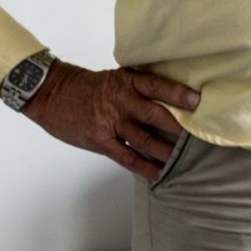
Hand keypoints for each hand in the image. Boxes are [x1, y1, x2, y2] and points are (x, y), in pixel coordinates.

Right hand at [22, 60, 198, 179]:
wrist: (51, 94)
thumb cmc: (87, 85)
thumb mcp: (115, 78)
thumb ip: (138, 88)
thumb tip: (169, 98)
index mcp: (127, 83)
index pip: (157, 86)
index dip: (177, 94)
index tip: (197, 101)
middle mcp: (122, 102)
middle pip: (155, 115)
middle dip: (177, 128)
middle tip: (198, 136)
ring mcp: (111, 123)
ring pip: (144, 139)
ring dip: (165, 151)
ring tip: (184, 159)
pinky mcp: (101, 141)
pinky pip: (126, 156)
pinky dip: (143, 166)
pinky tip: (157, 172)